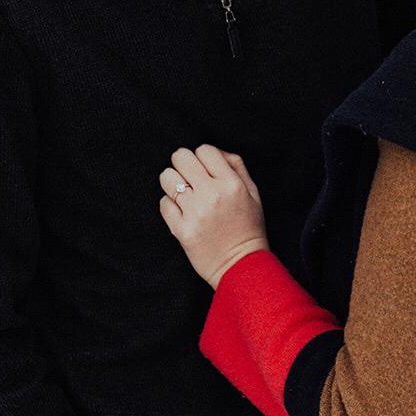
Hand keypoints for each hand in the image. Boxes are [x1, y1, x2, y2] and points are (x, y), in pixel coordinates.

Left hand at [158, 144, 268, 288]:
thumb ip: (236, 166)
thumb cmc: (248, 228)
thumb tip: (214, 152)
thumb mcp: (253, 192)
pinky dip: (170, 206)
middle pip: (181, 157)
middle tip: (190, 178)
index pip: (204, 150)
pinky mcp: (182, 230)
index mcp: (231, 184)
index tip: (204, 169)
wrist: (241, 266)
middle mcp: (212, 195)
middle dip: (184, 165)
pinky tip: (182, 213)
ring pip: (167, 177)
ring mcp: (195, 213)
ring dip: (173, 183)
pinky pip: (163, 203)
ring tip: (184, 195)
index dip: (202, 157)